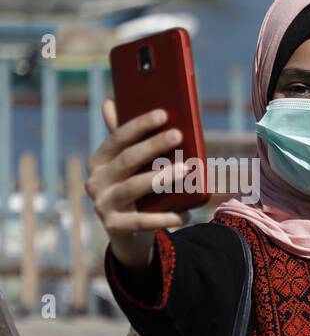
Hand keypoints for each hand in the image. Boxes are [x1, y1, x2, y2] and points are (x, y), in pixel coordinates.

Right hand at [86, 101, 193, 268]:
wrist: (128, 234)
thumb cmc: (136, 191)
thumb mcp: (131, 167)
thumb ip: (127, 140)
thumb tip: (110, 101)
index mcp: (98, 161)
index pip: (118, 138)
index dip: (139, 125)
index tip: (163, 113)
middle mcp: (95, 181)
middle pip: (127, 159)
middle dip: (153, 145)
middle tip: (178, 135)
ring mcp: (102, 205)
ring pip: (134, 187)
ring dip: (161, 177)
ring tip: (186, 170)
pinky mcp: (114, 227)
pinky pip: (143, 221)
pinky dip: (167, 217)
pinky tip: (187, 214)